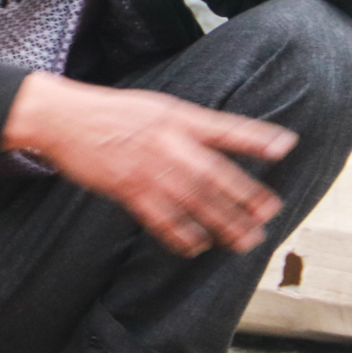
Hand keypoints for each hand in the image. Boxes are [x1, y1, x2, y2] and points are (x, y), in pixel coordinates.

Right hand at [2, 72, 295, 257]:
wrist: (65, 119)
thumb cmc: (115, 112)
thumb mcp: (159, 106)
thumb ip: (193, 124)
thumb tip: (223, 139)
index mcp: (179, 118)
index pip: (225, 128)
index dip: (256, 138)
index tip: (286, 146)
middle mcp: (168, 142)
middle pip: (214, 173)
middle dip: (245, 196)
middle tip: (270, 214)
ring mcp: (147, 168)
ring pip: (192, 200)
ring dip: (221, 222)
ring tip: (244, 240)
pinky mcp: (126, 189)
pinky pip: (159, 217)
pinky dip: (180, 234)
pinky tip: (198, 246)